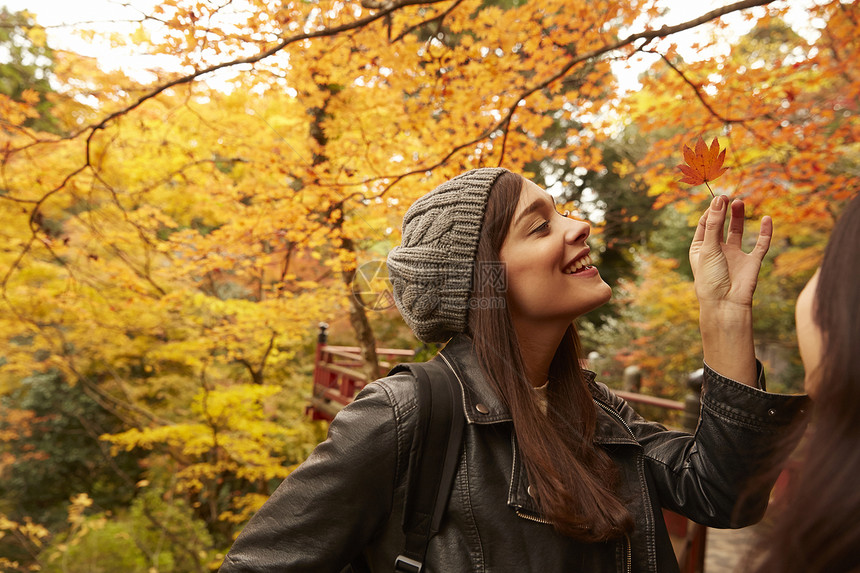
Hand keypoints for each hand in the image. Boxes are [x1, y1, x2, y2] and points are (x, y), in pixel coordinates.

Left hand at [689, 195, 771, 309]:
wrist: (726, 303)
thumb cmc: (710, 278)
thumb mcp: (708, 248)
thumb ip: (715, 224)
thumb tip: (718, 200)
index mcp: (701, 249)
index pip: (705, 225)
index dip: (711, 211)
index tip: (717, 198)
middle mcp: (718, 251)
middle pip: (721, 226)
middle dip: (724, 211)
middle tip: (728, 197)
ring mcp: (735, 256)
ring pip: (738, 232)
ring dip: (738, 217)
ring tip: (739, 202)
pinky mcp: (752, 262)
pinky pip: (760, 244)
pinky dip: (765, 232)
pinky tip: (767, 219)